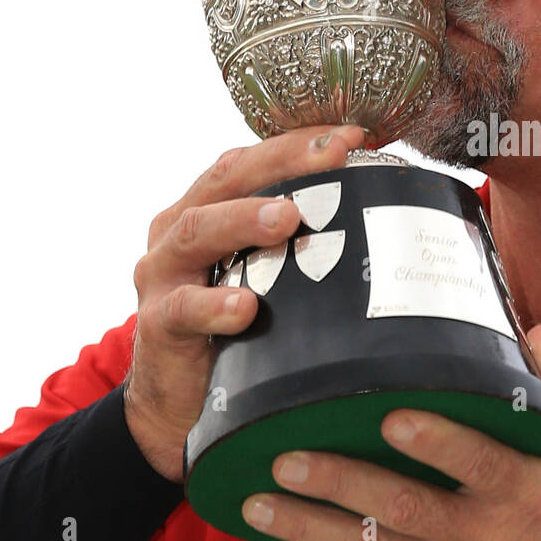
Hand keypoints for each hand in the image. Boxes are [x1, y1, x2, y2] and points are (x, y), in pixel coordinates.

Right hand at [124, 123, 367, 480]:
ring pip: (197, 231)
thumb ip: (299, 245)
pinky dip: (215, 304)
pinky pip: (184, 309)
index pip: (251, 160)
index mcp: (207, 208)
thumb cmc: (233, 327)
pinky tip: (246, 306)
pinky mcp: (158, 324)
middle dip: (281, 161)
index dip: (298, 143)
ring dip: (244, 220)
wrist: (180, 404)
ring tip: (288, 218)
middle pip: (226, 180)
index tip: (352, 136)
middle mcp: (178, 230)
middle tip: (333, 155)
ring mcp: (163, 275)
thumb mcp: (264, 276)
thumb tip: (382, 218)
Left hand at [242, 325, 540, 540]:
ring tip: (260, 503)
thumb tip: (537, 334)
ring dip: (313, 527)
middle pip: (403, 507)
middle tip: (284, 457)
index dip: (435, 443)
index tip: (389, 419)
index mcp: (530, 494)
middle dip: (339, 482)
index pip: (478, 463)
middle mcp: (488, 540)